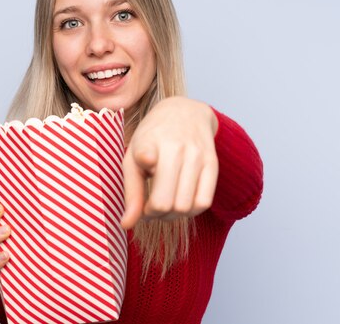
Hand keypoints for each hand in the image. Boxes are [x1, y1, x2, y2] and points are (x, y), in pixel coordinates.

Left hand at [120, 97, 218, 228]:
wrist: (184, 112)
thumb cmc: (152, 139)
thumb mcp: (132, 159)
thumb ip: (130, 193)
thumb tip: (127, 225)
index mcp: (149, 142)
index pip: (144, 163)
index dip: (141, 186)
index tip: (141, 190)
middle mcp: (175, 147)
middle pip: (165, 202)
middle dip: (154, 214)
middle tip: (149, 209)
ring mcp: (197, 155)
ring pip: (185, 206)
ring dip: (172, 216)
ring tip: (164, 207)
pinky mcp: (212, 163)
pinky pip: (204, 202)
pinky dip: (191, 212)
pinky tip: (181, 203)